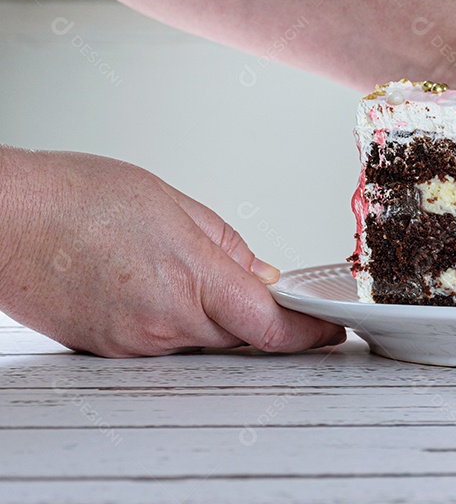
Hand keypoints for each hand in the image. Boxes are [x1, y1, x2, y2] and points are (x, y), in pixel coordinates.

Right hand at [0, 148, 343, 356]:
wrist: (1, 218)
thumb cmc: (73, 197)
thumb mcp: (173, 204)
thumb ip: (227, 245)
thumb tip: (262, 275)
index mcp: (190, 279)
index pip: (271, 325)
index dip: (309, 333)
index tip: (330, 329)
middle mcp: (164, 322)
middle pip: (241, 337)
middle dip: (266, 319)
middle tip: (276, 295)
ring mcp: (134, 343)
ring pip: (204, 342)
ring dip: (219, 318)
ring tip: (191, 272)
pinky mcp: (109, 350)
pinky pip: (164, 344)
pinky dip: (179, 322)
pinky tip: (161, 286)